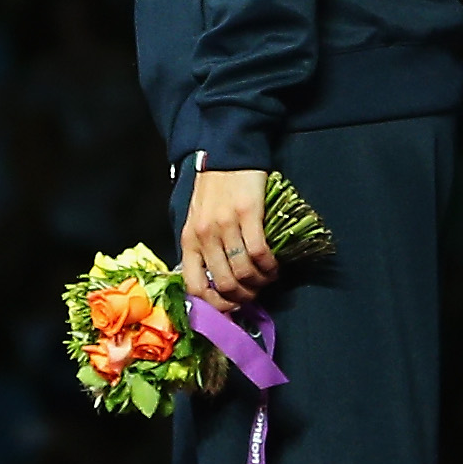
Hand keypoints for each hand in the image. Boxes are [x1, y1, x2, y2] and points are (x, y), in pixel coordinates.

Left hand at [182, 165, 275, 312]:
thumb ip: (204, 249)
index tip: (230, 309)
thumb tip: (219, 285)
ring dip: (259, 283)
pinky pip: (259, 252)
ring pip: (243, 272)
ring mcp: (225, 225)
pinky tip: (274, 266)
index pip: (193, 286)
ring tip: (268, 279)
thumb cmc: (214, 191)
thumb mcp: (197, 221)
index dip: (213, 306)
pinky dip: (269, 266)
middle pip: (223, 284)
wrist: (229, 154)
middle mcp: (204, 236)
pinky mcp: (247, 214)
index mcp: (189, 240)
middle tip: (255, 294)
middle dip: (243, 297)